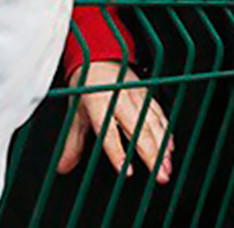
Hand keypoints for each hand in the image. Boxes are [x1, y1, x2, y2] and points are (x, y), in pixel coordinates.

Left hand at [58, 61, 173, 182]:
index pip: (108, 130)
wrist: (98, 57)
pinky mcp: (147, 93)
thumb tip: (64, 165)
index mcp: (98, 100)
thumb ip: (73, 142)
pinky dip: (166, 132)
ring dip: (163, 147)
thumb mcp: (76, 111)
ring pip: (153, 123)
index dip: (116, 151)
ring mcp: (136, 94)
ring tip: (166, 167)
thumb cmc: (87, 85)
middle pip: (138, 128)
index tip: (125, 170)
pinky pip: (160, 114)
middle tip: (159, 175)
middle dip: (151, 154)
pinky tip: (169, 147)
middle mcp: (119, 96)